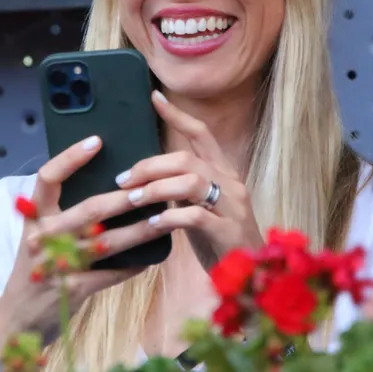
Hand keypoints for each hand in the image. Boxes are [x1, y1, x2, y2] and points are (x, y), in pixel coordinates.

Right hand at [0, 136, 142, 357]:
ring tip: (166, 217)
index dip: (71, 157)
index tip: (97, 141)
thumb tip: (109, 183)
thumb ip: (62, 211)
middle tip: (153, 186)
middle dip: (125, 198)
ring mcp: (58, 265)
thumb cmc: (35, 267)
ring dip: (142, 229)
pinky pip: (113, 273)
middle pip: (90, 210)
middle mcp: (43, 238)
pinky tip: (154, 255)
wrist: (17, 319)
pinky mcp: (73, 289)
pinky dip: (135, 263)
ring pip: (109, 242)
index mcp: (34, 218)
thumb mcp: (38, 234)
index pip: (47, 178)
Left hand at [32, 91, 264, 272]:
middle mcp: (230, 183)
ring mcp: (232, 206)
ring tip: (132, 199)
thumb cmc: (218, 239)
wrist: (249, 276)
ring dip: (155, 188)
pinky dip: (169, 218)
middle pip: (187, 158)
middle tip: (123, 179)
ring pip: (191, 181)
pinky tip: (152, 225)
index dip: (178, 115)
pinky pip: (195, 216)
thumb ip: (182, 189)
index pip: (201, 134)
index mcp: (223, 173)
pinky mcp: (228, 231)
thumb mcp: (200, 207)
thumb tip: (148, 175)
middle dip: (150, 165)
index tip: (154, 97)